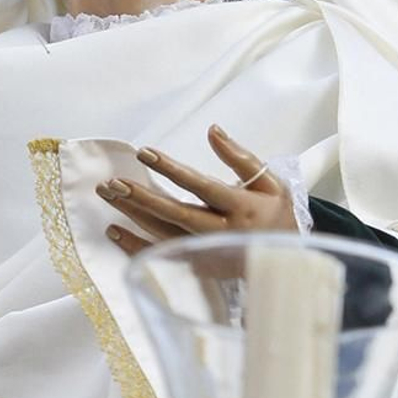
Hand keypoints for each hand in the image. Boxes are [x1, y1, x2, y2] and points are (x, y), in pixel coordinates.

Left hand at [100, 124, 296, 254]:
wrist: (289, 259)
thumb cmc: (277, 212)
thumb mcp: (270, 182)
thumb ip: (240, 157)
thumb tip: (213, 130)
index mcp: (242, 208)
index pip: (200, 185)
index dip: (171, 169)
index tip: (145, 152)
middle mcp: (223, 233)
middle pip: (176, 214)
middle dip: (142, 197)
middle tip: (113, 182)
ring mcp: (209, 253)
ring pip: (165, 235)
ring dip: (133, 215)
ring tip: (108, 194)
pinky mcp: (200, 268)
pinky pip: (163, 257)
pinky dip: (136, 245)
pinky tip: (114, 230)